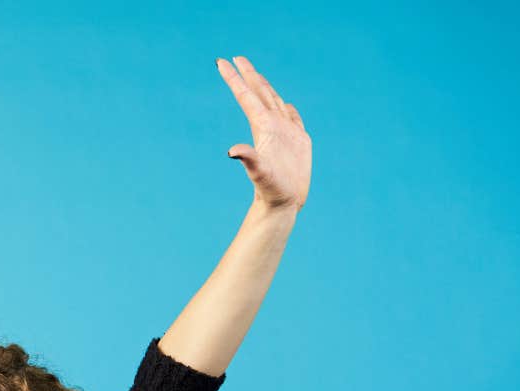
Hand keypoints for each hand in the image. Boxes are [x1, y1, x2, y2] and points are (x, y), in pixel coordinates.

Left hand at [216, 56, 311, 210]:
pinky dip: (290, 109)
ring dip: (265, 87)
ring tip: (256, 74)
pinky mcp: (299, 142)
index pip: (245, 96)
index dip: (234, 78)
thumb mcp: (260, 172)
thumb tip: (232, 151)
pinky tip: (286, 104)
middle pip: (258, 93)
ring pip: (274, 102)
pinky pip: (294, 119)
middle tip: (236, 58)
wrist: (283, 203)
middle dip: (248, 75)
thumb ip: (249, 159)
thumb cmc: (271, 189)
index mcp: (263, 127)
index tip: (221, 62)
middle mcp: (272, 126)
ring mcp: (285, 133)